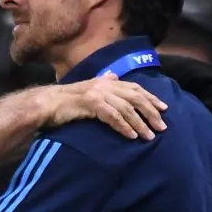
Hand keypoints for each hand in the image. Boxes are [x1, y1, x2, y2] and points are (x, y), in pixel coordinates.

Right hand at [44, 74, 167, 138]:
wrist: (47, 104)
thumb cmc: (67, 100)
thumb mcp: (88, 88)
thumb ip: (103, 82)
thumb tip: (114, 76)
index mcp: (106, 81)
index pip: (134, 88)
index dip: (151, 97)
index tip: (164, 109)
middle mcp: (104, 84)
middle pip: (134, 97)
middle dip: (150, 112)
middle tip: (162, 126)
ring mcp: (98, 93)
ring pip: (126, 108)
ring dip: (140, 123)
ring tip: (150, 136)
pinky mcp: (91, 103)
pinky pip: (113, 116)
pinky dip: (124, 126)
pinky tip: (132, 136)